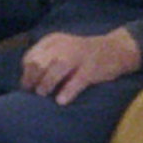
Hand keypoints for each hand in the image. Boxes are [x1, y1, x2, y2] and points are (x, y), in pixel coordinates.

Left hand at [19, 23, 142, 102]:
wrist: (116, 49)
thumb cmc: (83, 55)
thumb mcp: (61, 49)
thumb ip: (45, 59)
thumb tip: (27, 82)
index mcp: (54, 40)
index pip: (31, 57)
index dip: (26, 73)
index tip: (28, 84)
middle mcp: (64, 45)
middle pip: (39, 62)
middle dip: (32, 79)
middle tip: (34, 92)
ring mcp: (79, 56)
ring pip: (55, 69)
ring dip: (46, 84)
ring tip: (44, 94)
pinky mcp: (92, 68)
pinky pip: (76, 81)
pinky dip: (66, 92)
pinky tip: (61, 101)